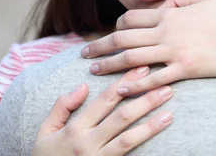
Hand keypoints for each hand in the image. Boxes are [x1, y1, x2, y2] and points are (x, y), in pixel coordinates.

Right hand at [31, 67, 172, 155]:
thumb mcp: (45, 132)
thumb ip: (61, 107)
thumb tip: (83, 86)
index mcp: (75, 129)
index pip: (105, 100)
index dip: (125, 83)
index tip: (142, 69)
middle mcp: (88, 143)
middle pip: (121, 117)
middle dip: (144, 99)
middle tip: (165, 85)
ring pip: (128, 138)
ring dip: (150, 124)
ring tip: (169, 112)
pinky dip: (143, 145)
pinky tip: (158, 137)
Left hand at [80, 0, 215, 95]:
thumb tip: (167, 3)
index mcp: (169, 14)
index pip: (132, 18)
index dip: (116, 26)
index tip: (108, 34)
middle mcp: (166, 31)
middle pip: (124, 38)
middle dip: (101, 45)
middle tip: (84, 53)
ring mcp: (174, 50)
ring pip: (132, 57)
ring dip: (109, 64)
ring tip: (94, 69)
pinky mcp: (185, 68)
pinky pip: (155, 78)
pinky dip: (135, 83)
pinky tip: (121, 88)